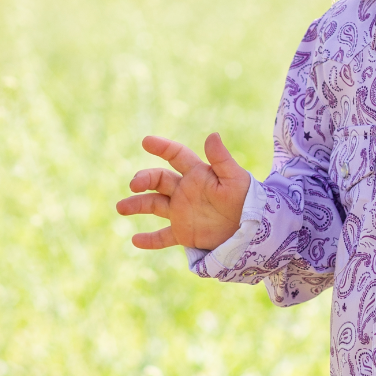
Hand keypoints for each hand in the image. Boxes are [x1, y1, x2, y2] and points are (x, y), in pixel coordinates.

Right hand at [116, 133, 251, 250]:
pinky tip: (135, 240)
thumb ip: (221, 158)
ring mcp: (183, 212)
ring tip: (121, 208)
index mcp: (197, 174)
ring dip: (136, 205)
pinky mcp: (185, 233)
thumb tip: (212, 135)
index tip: (146, 141)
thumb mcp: (235, 178)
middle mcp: (186, 191)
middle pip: (158, 179)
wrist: (254, 230)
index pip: (176, 155)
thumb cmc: (247, 200)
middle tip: (135, 185)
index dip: (162, 147)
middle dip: (144, 179)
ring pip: (154, 205)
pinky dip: (149, 240)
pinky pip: (163, 236)